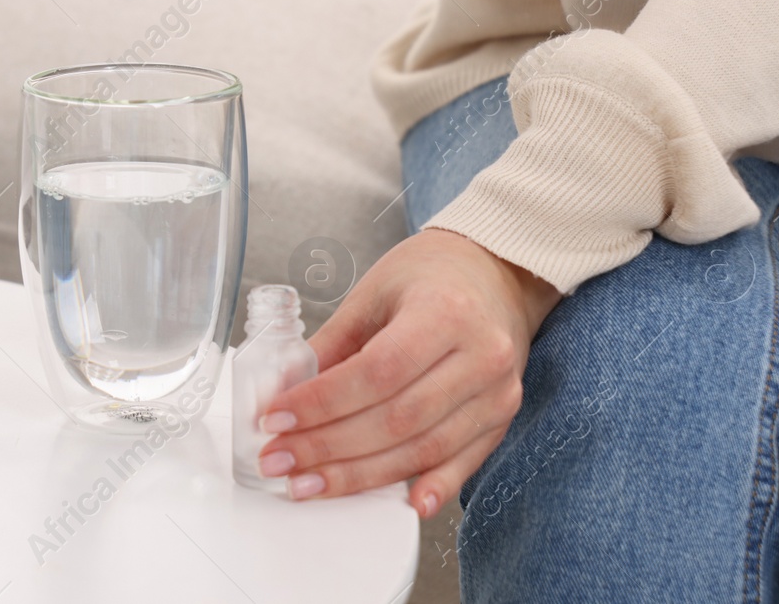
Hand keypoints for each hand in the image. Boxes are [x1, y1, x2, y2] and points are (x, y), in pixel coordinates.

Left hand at [257, 229, 562, 516]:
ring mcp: (497, 392)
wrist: (497, 275)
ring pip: (424, 448)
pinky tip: (404, 503)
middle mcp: (481, 355)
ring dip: (361, 475)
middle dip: (329, 446)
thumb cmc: (433, 275)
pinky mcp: (501, 418)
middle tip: (279, 459)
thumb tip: (285, 389)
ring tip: (310, 483)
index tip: (277, 418)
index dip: (322, 403)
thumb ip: (333, 342)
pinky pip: (465, 462)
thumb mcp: (374, 291)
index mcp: (445, 312)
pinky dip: (433, 485)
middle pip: (397, 418)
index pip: (376, 372)